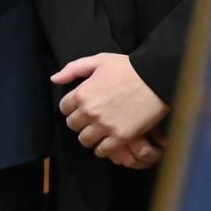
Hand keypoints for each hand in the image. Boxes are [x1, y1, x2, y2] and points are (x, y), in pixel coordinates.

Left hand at [52, 53, 169, 168]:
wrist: (156, 79)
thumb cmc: (127, 68)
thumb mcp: (99, 61)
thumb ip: (74, 69)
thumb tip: (54, 79)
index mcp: (83, 93)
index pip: (64, 108)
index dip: (71, 107)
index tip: (80, 106)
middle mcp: (90, 112)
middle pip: (72, 125)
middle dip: (79, 122)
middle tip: (90, 118)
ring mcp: (105, 126)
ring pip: (85, 140)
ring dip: (89, 136)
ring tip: (98, 130)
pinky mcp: (120, 137)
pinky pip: (102, 150)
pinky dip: (103, 147)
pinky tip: (108, 140)